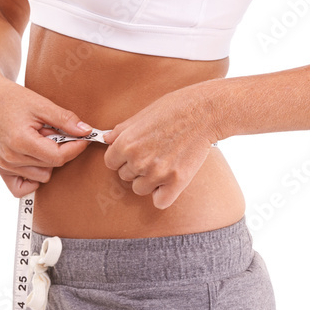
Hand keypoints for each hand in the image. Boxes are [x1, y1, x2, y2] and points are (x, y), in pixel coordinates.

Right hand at [0, 77, 93, 196]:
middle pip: (52, 166)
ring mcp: (4, 165)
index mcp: (21, 142)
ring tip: (39, 139)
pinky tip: (35, 158)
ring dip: (47, 160)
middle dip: (60, 149)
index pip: (58, 157)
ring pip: (42, 176)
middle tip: (52, 131)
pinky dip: (33, 177)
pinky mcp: (1, 168)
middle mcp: (10, 158)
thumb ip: (66, 120)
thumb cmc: (14, 98)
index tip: (84, 138)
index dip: (76, 148)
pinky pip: (22, 187)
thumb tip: (87, 132)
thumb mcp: (42, 104)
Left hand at [102, 84, 218, 209]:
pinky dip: (164, 194)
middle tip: (154, 152)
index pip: (111, 163)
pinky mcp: (176, 182)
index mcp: (126, 143)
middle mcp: (139, 160)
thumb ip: (121, 130)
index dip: (122, 157)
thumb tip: (105, 139)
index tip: (134, 151)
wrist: (205, 112)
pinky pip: (159, 202)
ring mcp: (157, 173)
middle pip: (125, 176)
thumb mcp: (142, 114)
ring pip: (140, 189)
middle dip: (136, 167)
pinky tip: (170, 180)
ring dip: (149, 180)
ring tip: (164, 162)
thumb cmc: (174, 108)